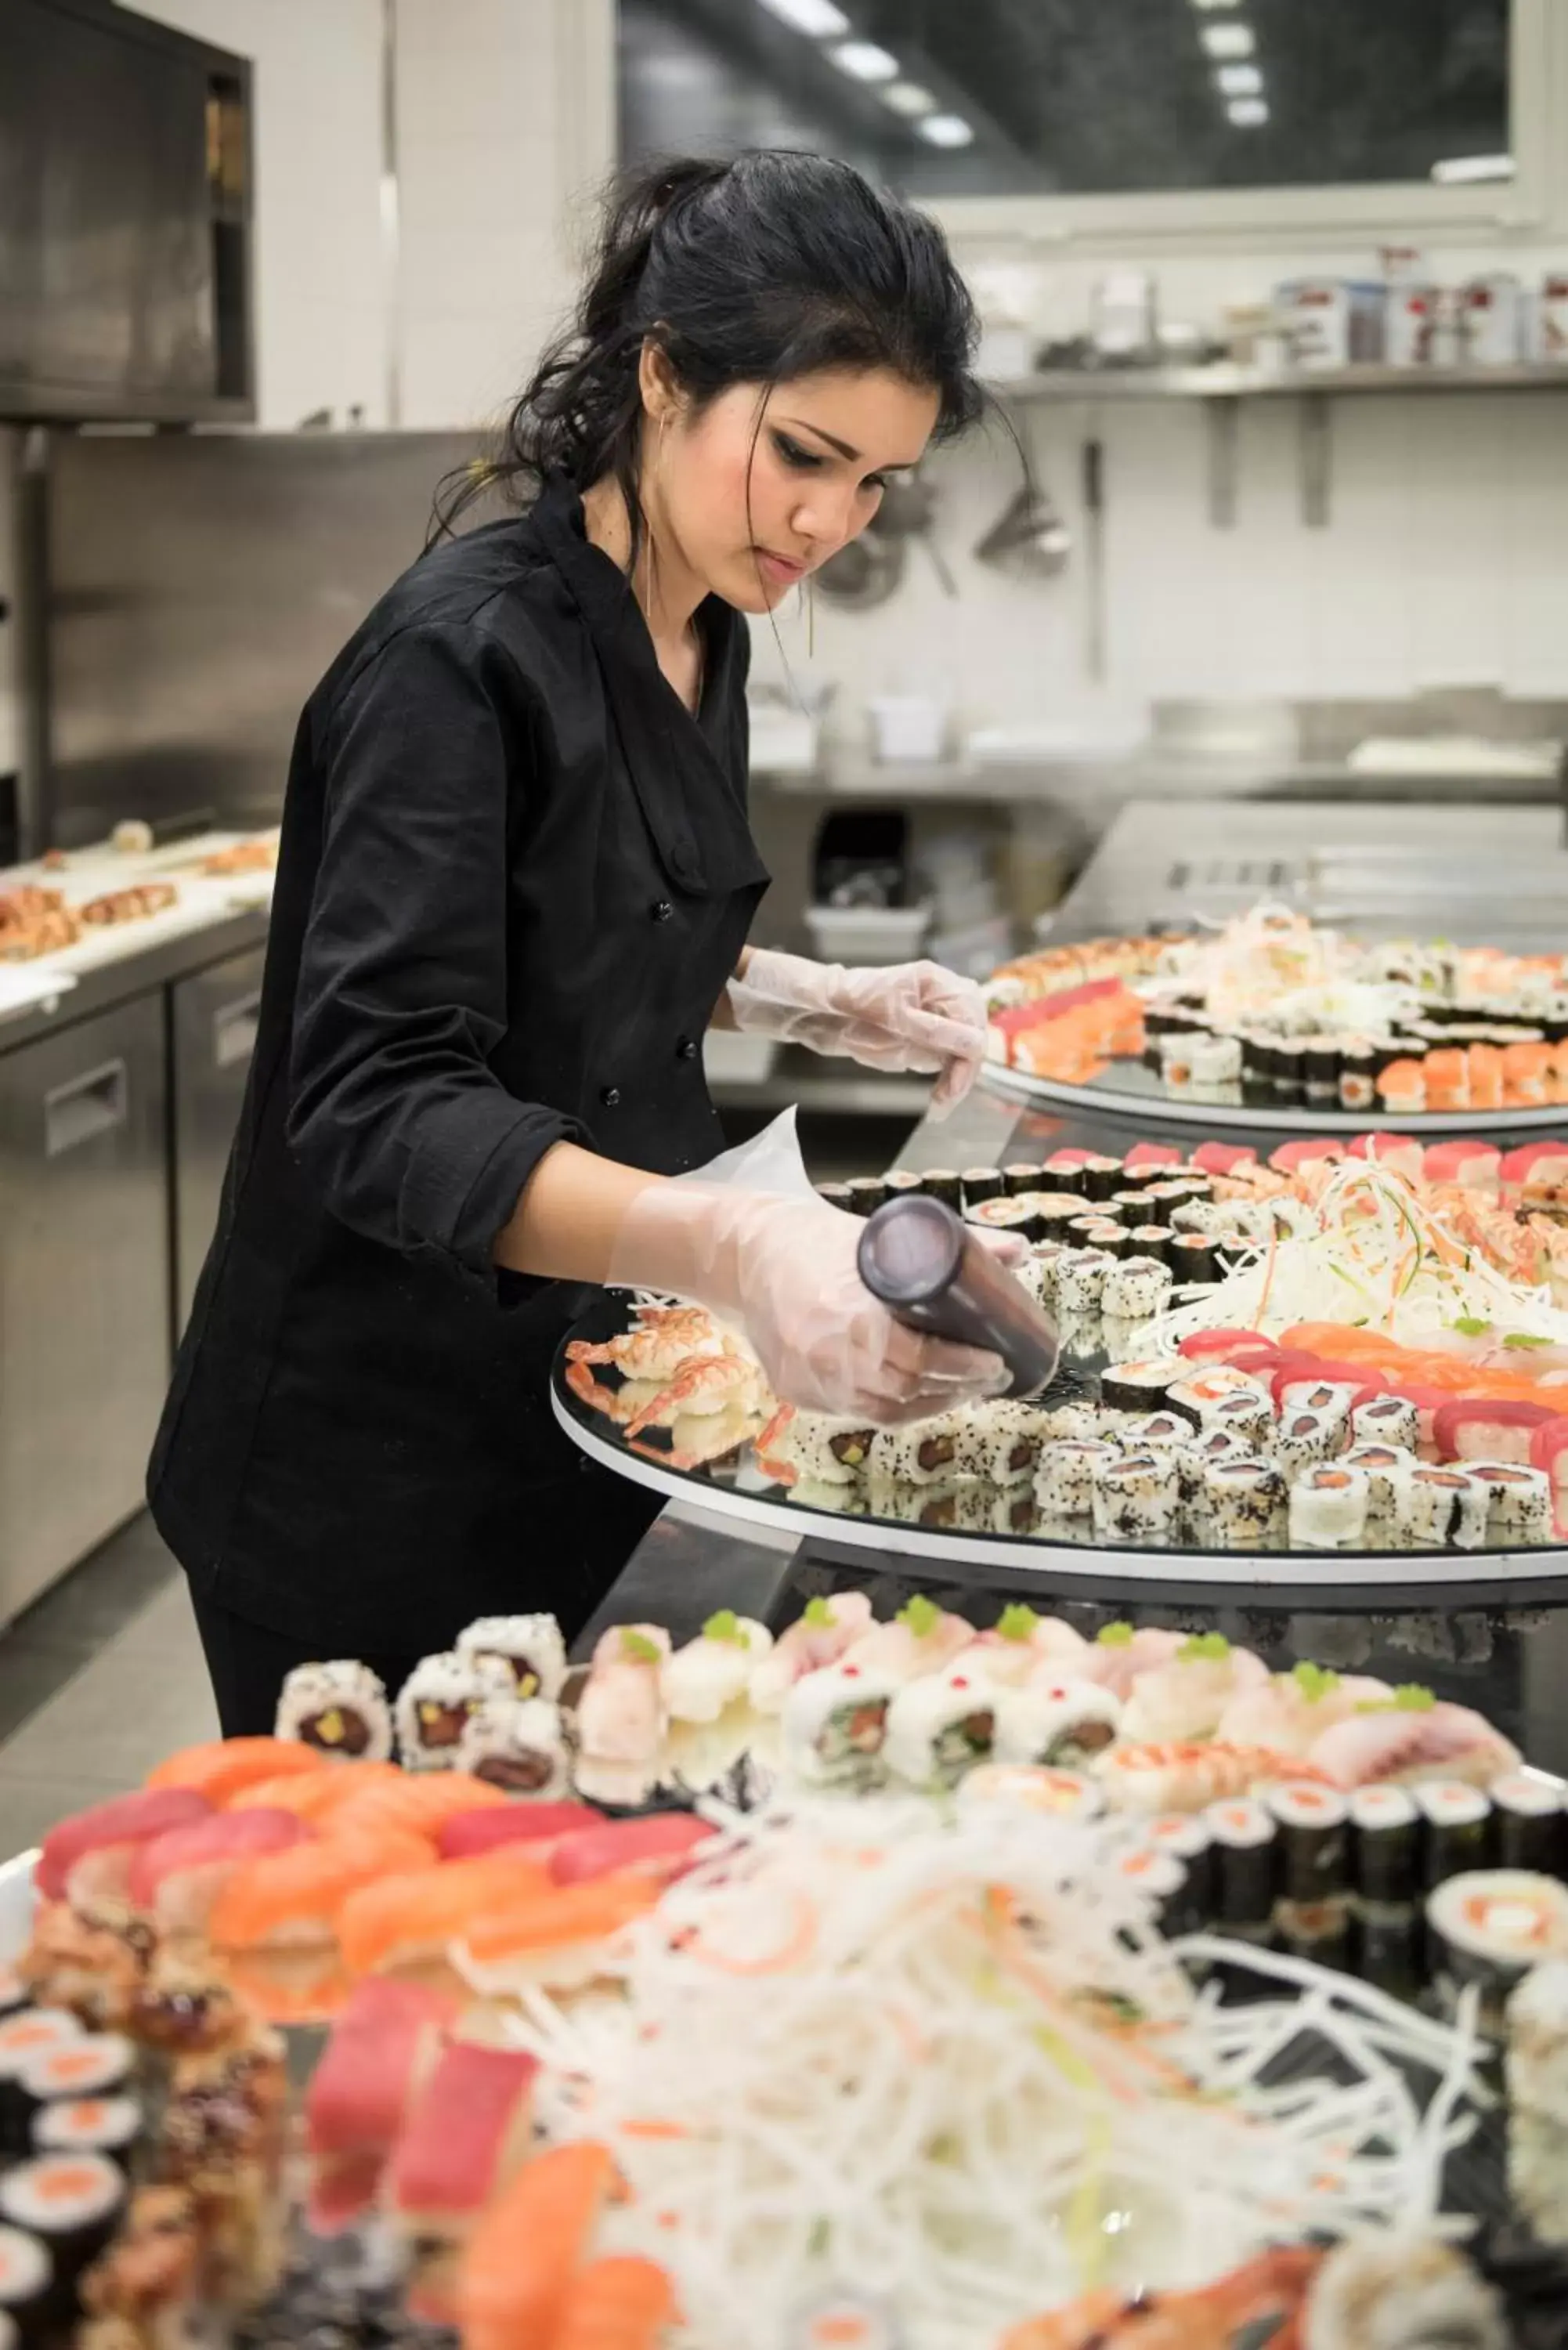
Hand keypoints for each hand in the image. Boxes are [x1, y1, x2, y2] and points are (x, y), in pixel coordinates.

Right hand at [608, 1186, 1007, 1423]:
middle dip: (957, 1388)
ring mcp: (808, 1380)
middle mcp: (825, 1356)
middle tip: (989, 1375)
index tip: (995, 1360)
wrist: (741, 1257)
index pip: (919, 1359)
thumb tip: (1017, 1252)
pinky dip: (893, 1409)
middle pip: (906, 1392)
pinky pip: (854, 1413)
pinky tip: (918, 1397)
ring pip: (883, 1412)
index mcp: (848, 1314)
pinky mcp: (796, 1393)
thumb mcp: (880, 1235)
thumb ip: (952, 1248)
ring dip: (930, 1405)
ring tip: (961, 1388)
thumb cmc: (810, 1241)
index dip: (964, 1367)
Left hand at [727, 951, 986, 1112]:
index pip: (971, 1018)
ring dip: (955, 1081)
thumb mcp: (893, 1017)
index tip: (956, 1082)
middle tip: (947, 1099)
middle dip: (964, 1070)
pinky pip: (945, 1063)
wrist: (820, 1011)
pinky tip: (937, 1100)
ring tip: (940, 1106)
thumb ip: (934, 1031)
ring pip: (962, 1054)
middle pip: (972, 1037)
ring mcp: (934, 1021)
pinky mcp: (924, 1041)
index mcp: (937, 982)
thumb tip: (975, 1044)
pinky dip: (944, 1083)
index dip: (969, 1051)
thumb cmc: (849, 1002)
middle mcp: (941, 1000)